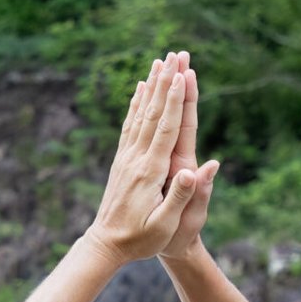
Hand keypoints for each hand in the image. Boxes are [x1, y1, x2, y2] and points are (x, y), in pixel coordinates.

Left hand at [85, 52, 216, 267]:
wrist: (106, 246)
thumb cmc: (140, 241)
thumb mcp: (164, 226)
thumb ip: (179, 198)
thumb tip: (194, 171)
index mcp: (150, 171)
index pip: (166, 128)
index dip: (176, 99)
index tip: (182, 74)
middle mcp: (136, 159)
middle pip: (153, 113)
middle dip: (165, 83)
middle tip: (174, 55)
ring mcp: (126, 158)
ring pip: (140, 114)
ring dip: (151, 87)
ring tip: (159, 62)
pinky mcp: (122, 161)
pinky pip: (130, 126)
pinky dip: (136, 105)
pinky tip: (140, 90)